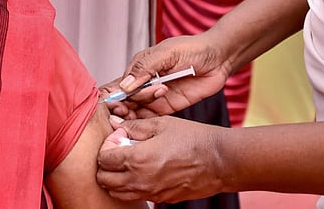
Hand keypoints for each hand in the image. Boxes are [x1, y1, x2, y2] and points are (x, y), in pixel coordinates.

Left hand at [96, 116, 227, 202]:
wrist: (220, 161)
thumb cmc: (193, 139)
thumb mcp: (162, 124)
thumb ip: (135, 126)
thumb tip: (116, 124)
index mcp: (137, 159)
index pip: (103, 159)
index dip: (107, 146)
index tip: (119, 138)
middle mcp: (140, 180)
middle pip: (104, 179)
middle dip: (106, 164)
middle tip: (120, 151)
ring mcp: (150, 193)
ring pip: (117, 192)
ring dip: (116, 178)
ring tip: (129, 163)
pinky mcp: (160, 199)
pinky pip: (135, 197)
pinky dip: (131, 187)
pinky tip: (144, 171)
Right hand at [100, 32, 230, 118]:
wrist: (218, 58)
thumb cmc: (193, 49)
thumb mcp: (167, 53)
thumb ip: (145, 68)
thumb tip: (125, 86)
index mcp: (138, 68)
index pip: (117, 85)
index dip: (111, 97)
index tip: (116, 103)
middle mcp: (143, 84)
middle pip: (123, 102)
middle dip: (122, 108)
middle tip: (129, 109)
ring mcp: (154, 97)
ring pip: (135, 112)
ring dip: (135, 115)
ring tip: (150, 103)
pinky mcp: (167, 107)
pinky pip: (151, 118)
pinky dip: (146, 122)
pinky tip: (151, 117)